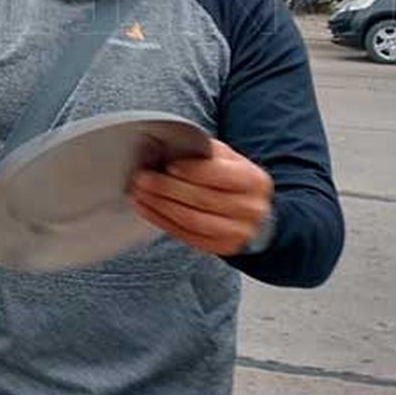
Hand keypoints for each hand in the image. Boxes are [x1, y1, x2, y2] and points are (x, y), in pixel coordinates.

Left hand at [131, 139, 273, 255]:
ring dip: (161, 206)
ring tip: (140, 194)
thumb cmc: (228, 176)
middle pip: (203, 199)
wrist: (245, 206)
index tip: (168, 165)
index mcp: (254, 180)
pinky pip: (188, 237)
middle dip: (168, 188)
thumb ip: (201, 151)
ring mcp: (240, 232)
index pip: (221, 175)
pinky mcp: (223, 247)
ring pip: (193, 221)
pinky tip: (147, 209)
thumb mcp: (222, 157)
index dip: (192, 171)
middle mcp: (252, 209)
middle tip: (143, 178)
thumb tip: (166, 147)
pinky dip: (163, 222)